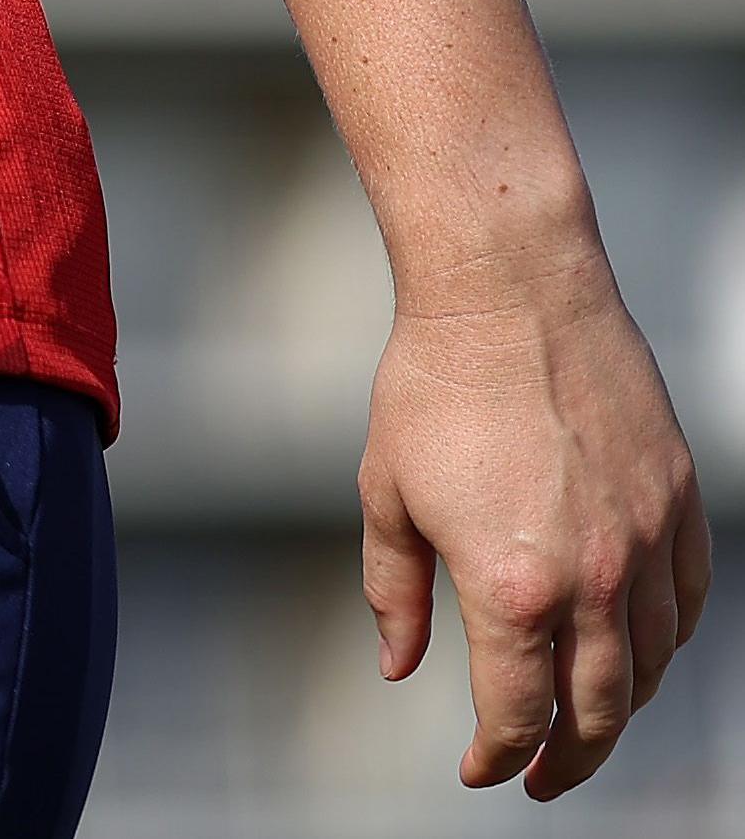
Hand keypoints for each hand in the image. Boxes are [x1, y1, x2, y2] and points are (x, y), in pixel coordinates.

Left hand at [360, 261, 711, 795]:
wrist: (511, 295)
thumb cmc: (432, 389)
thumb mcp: (386, 496)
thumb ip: (396, 591)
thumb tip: (400, 666)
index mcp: (511, 586)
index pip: (518, 710)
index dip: (500, 756)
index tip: (482, 773)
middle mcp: (593, 577)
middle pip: (602, 707)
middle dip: (573, 757)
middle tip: (545, 778)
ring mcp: (646, 541)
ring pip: (655, 661)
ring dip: (623, 705)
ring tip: (588, 721)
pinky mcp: (678, 502)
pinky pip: (688, 601)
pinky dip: (668, 641)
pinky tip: (639, 649)